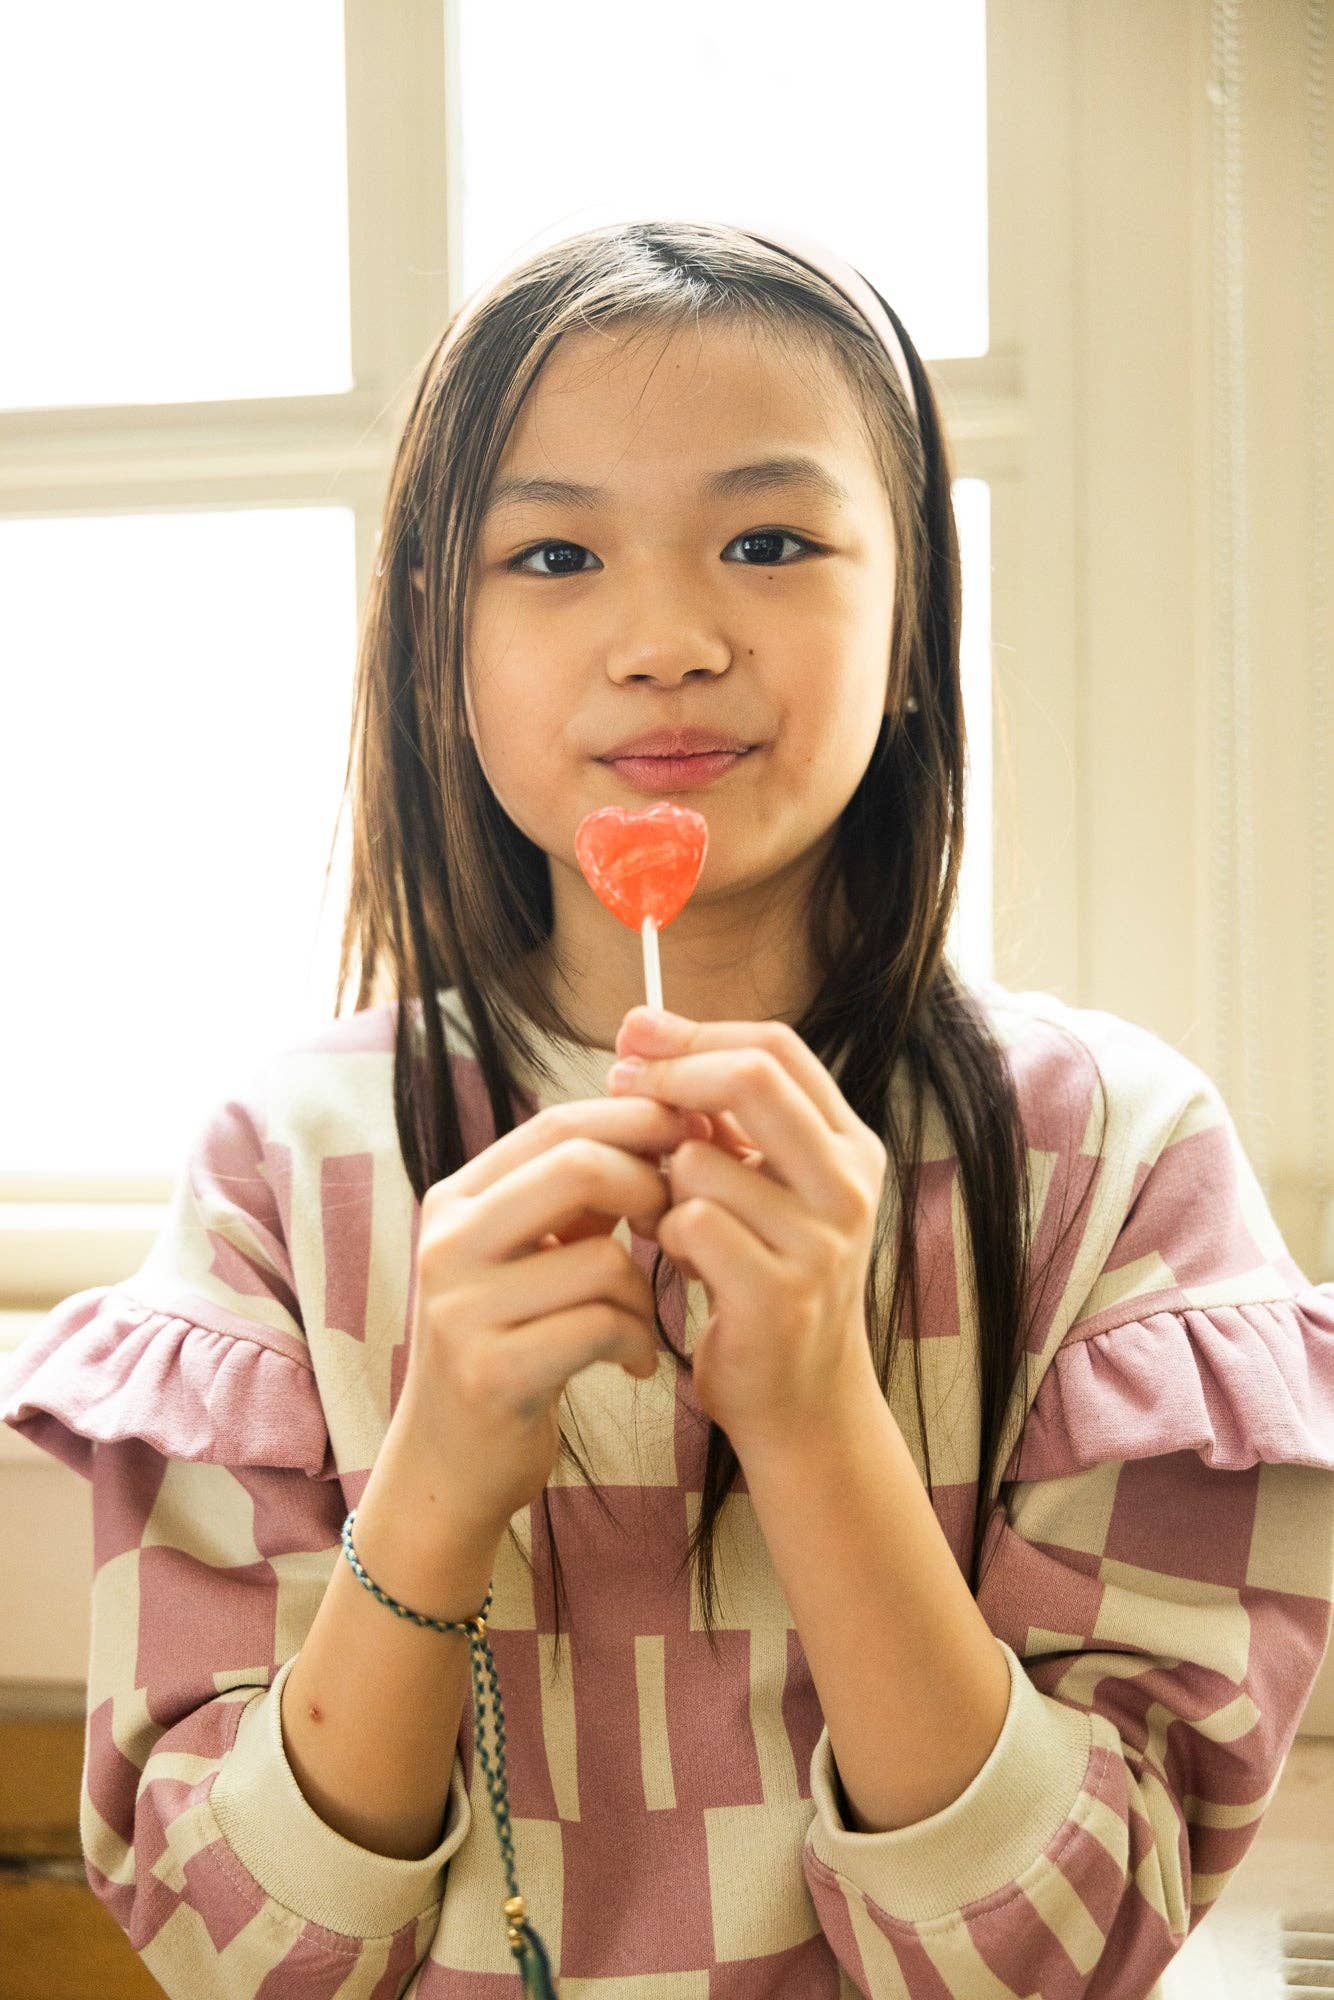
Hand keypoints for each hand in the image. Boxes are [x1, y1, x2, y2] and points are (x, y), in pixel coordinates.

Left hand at [608, 1008, 887, 1455]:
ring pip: (702, 1158)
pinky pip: (690, 1223)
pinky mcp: (780, 1294)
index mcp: (851, 1145)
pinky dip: (666, 1235)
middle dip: (671, 1074)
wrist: (800, 1400)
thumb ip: (722, 1123)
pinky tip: (676, 1259)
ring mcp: (822, 1241)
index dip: (697, 1031)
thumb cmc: (765, 1279)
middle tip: (618, 1084)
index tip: (634, 1032)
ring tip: (666, 1217)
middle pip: (752, 1077)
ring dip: (661, 1181)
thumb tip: (641, 1040)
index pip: (776, 1047)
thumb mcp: (761, 1190)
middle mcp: (850, 1185)